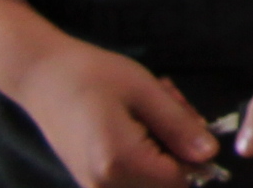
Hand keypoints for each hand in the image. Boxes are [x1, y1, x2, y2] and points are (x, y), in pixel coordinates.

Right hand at [3, 37, 215, 187]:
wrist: (43, 77)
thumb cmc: (95, 76)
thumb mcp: (146, 91)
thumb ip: (179, 127)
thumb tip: (210, 155)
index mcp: (120, 163)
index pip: (180, 180)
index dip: (193, 151)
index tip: (183, 116)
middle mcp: (104, 186)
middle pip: (166, 182)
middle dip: (177, 147)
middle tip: (168, 105)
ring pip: (150, 180)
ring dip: (161, 148)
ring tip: (148, 110)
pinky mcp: (90, 182)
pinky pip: (131, 177)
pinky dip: (144, 153)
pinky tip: (135, 122)